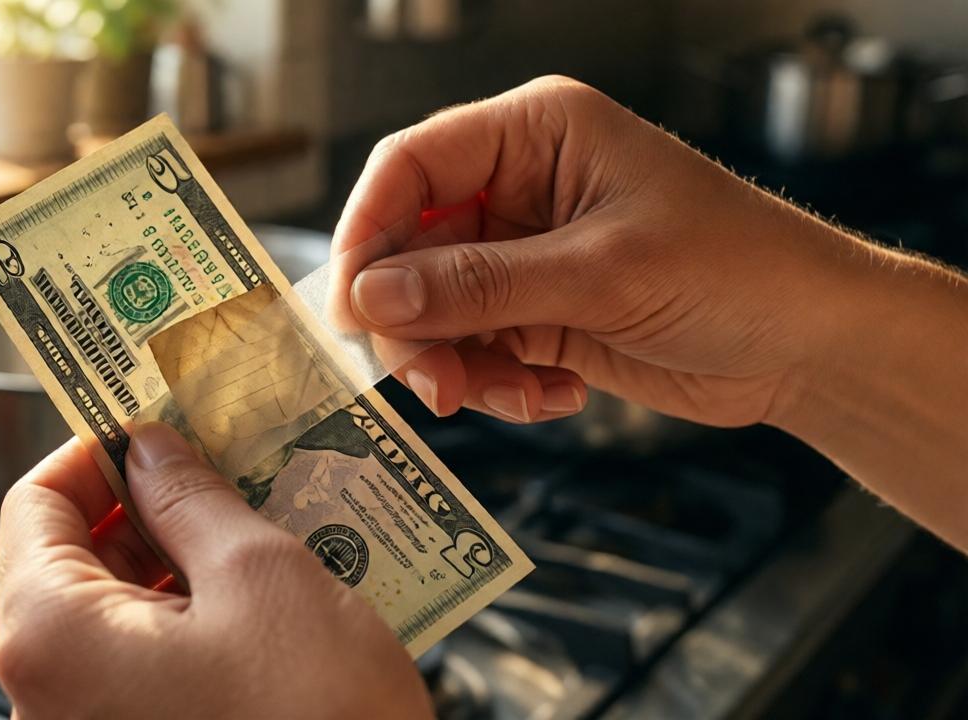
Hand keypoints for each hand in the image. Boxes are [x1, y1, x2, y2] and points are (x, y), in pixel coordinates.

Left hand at [0, 424, 431, 719]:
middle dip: (147, 502)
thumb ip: (191, 497)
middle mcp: (49, 694)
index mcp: (53, 637)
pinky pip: (141, 662)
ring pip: (114, 612)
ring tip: (256, 525)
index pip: (33, 505)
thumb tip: (151, 450)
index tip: (151, 424)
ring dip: (178, 558)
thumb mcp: (259, 575)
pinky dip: (188, 617)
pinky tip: (257, 593)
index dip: (94, 451)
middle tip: (221, 466)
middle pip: (72, 559)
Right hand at [334, 75, 860, 427]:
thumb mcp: (600, 273)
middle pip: (412, 247)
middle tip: (430, 383)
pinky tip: (553, 395)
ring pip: (437, 309)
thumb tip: (369, 296)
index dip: (367, 232)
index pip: (412, 165)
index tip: (350, 307)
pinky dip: (499, 384)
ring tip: (504, 398)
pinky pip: (478, 350)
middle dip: (415, 322)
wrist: (811, 343)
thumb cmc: (736, 269)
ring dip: (456, 364)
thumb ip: (477, 284)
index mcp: (535, 134)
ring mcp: (526, 254)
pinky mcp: (539, 312)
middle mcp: (519, 187)